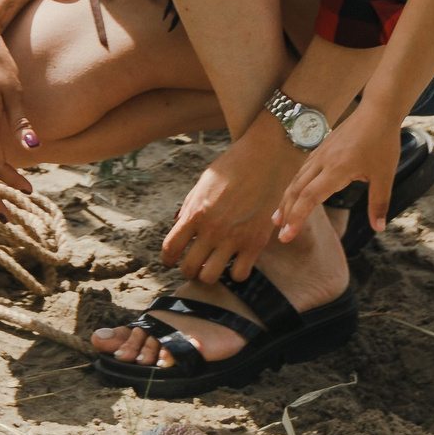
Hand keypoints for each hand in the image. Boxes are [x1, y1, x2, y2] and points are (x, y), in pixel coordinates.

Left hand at [161, 119, 299, 285]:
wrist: (265, 156)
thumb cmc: (232, 167)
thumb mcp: (203, 184)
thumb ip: (190, 208)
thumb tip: (179, 228)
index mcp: (195, 213)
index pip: (169, 249)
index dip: (168, 259)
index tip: (172, 260)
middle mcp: (212, 229)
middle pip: (187, 269)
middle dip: (187, 269)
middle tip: (194, 263)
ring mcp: (234, 238)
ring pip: (210, 278)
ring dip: (208, 274)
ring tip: (213, 265)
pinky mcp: (256, 243)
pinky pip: (239, 275)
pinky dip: (235, 273)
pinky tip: (236, 262)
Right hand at [274, 102, 401, 242]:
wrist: (378, 110)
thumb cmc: (382, 142)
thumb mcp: (385, 176)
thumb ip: (379, 203)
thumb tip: (378, 227)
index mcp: (336, 170)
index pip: (309, 198)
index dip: (296, 218)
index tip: (286, 235)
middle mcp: (323, 161)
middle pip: (297, 190)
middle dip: (286, 212)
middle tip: (279, 233)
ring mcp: (321, 153)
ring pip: (297, 179)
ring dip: (287, 199)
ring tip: (279, 216)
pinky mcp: (323, 148)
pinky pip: (303, 169)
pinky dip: (295, 185)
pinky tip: (295, 192)